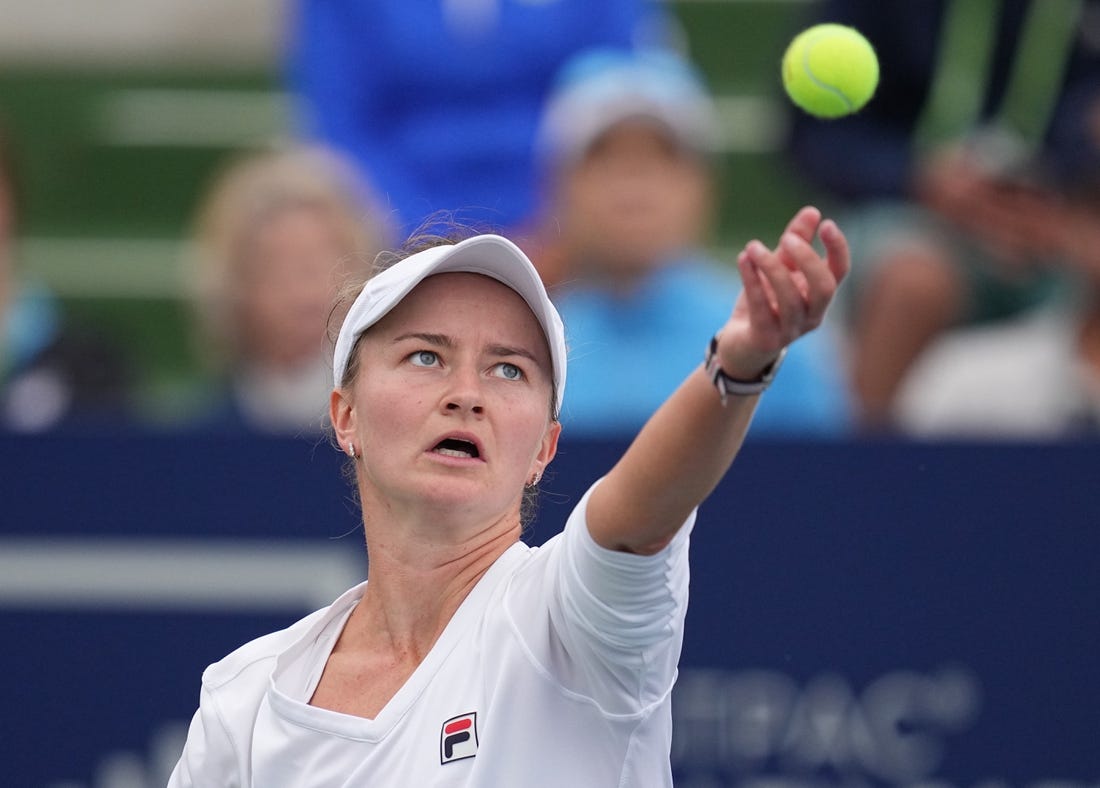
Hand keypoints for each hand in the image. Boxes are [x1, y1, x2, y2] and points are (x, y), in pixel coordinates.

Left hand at [715, 206, 848, 378]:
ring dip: (771, 267)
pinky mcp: (765, 338)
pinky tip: (743, 259)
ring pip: (790, 299)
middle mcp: (812, 315)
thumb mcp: (779, 267)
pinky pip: (761, 307)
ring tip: (752, 246)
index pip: (840, 272)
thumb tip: (812, 211)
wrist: (740, 344)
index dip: (838, 249)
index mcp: (819, 296)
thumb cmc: (766, 302)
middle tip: (786, 237)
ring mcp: (790, 330)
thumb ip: (795, 241)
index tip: (827, 224)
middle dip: (807, 259)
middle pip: (824, 288)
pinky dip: (752, 280)